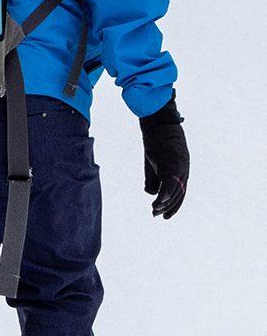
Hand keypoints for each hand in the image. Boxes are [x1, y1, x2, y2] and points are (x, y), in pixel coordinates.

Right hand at [141, 98, 187, 219]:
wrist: (158, 119)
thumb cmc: (155, 137)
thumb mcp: (152, 161)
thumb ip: (152, 177)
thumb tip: (151, 194)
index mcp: (181, 169)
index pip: (180, 192)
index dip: (173, 205)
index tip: (164, 215)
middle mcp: (184, 169)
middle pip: (179, 194)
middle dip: (169, 206)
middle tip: (157, 216)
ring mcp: (180, 166)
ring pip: (175, 190)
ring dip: (165, 202)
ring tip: (155, 211)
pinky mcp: (173, 162)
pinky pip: (170, 182)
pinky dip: (165, 193)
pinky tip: (158, 202)